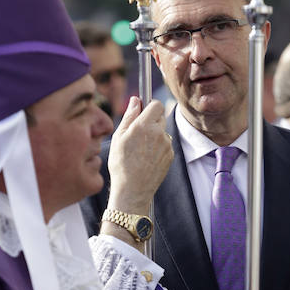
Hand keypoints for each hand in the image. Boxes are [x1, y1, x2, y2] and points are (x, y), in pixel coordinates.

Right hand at [106, 97, 172, 215]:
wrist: (132, 190)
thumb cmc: (121, 164)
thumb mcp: (118, 137)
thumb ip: (129, 116)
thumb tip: (136, 99)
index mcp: (144, 125)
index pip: (156, 104)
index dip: (149, 106)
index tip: (143, 112)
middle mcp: (159, 133)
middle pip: (161, 116)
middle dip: (152, 121)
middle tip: (139, 133)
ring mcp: (167, 145)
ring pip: (163, 132)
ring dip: (155, 135)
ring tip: (141, 150)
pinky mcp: (170, 156)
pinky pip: (165, 145)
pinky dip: (159, 148)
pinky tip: (147, 158)